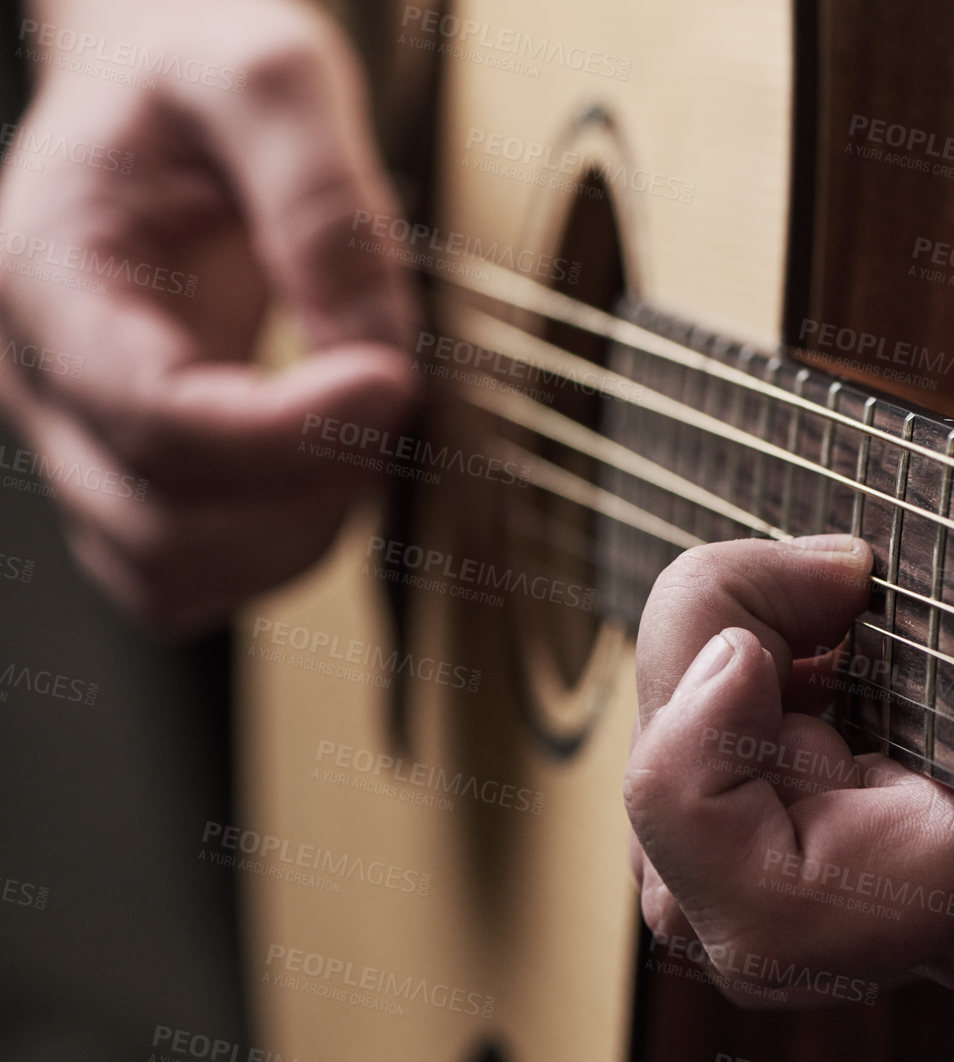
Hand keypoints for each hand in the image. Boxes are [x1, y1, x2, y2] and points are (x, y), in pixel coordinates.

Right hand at [0, 0, 416, 633]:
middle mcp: (43, 379)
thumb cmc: (197, 74)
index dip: (290, 430)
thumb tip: (374, 348)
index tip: (396, 380)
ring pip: (173, 577)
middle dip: (309, 485)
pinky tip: (329, 476)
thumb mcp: (268, 73)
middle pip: (164, 523)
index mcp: (50, 275)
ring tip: (365, 432)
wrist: (158, 93)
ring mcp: (81, 441)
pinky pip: (184, 584)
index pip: (155, 415)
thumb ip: (321, 199)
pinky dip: (271, 557)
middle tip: (394, 392)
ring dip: (299, 535)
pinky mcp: (129, 476)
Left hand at [623, 303, 953, 1004]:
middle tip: (822, 568)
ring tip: (840, 578)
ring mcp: (933, 868)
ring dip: (715, 695)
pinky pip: (760, 799)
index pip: (772, 913)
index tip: (812, 590)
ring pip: (707, 862)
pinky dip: (756, 685)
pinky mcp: (924, 813)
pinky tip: (854, 595)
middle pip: (698, 899)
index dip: (700, 769)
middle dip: (693, 707)